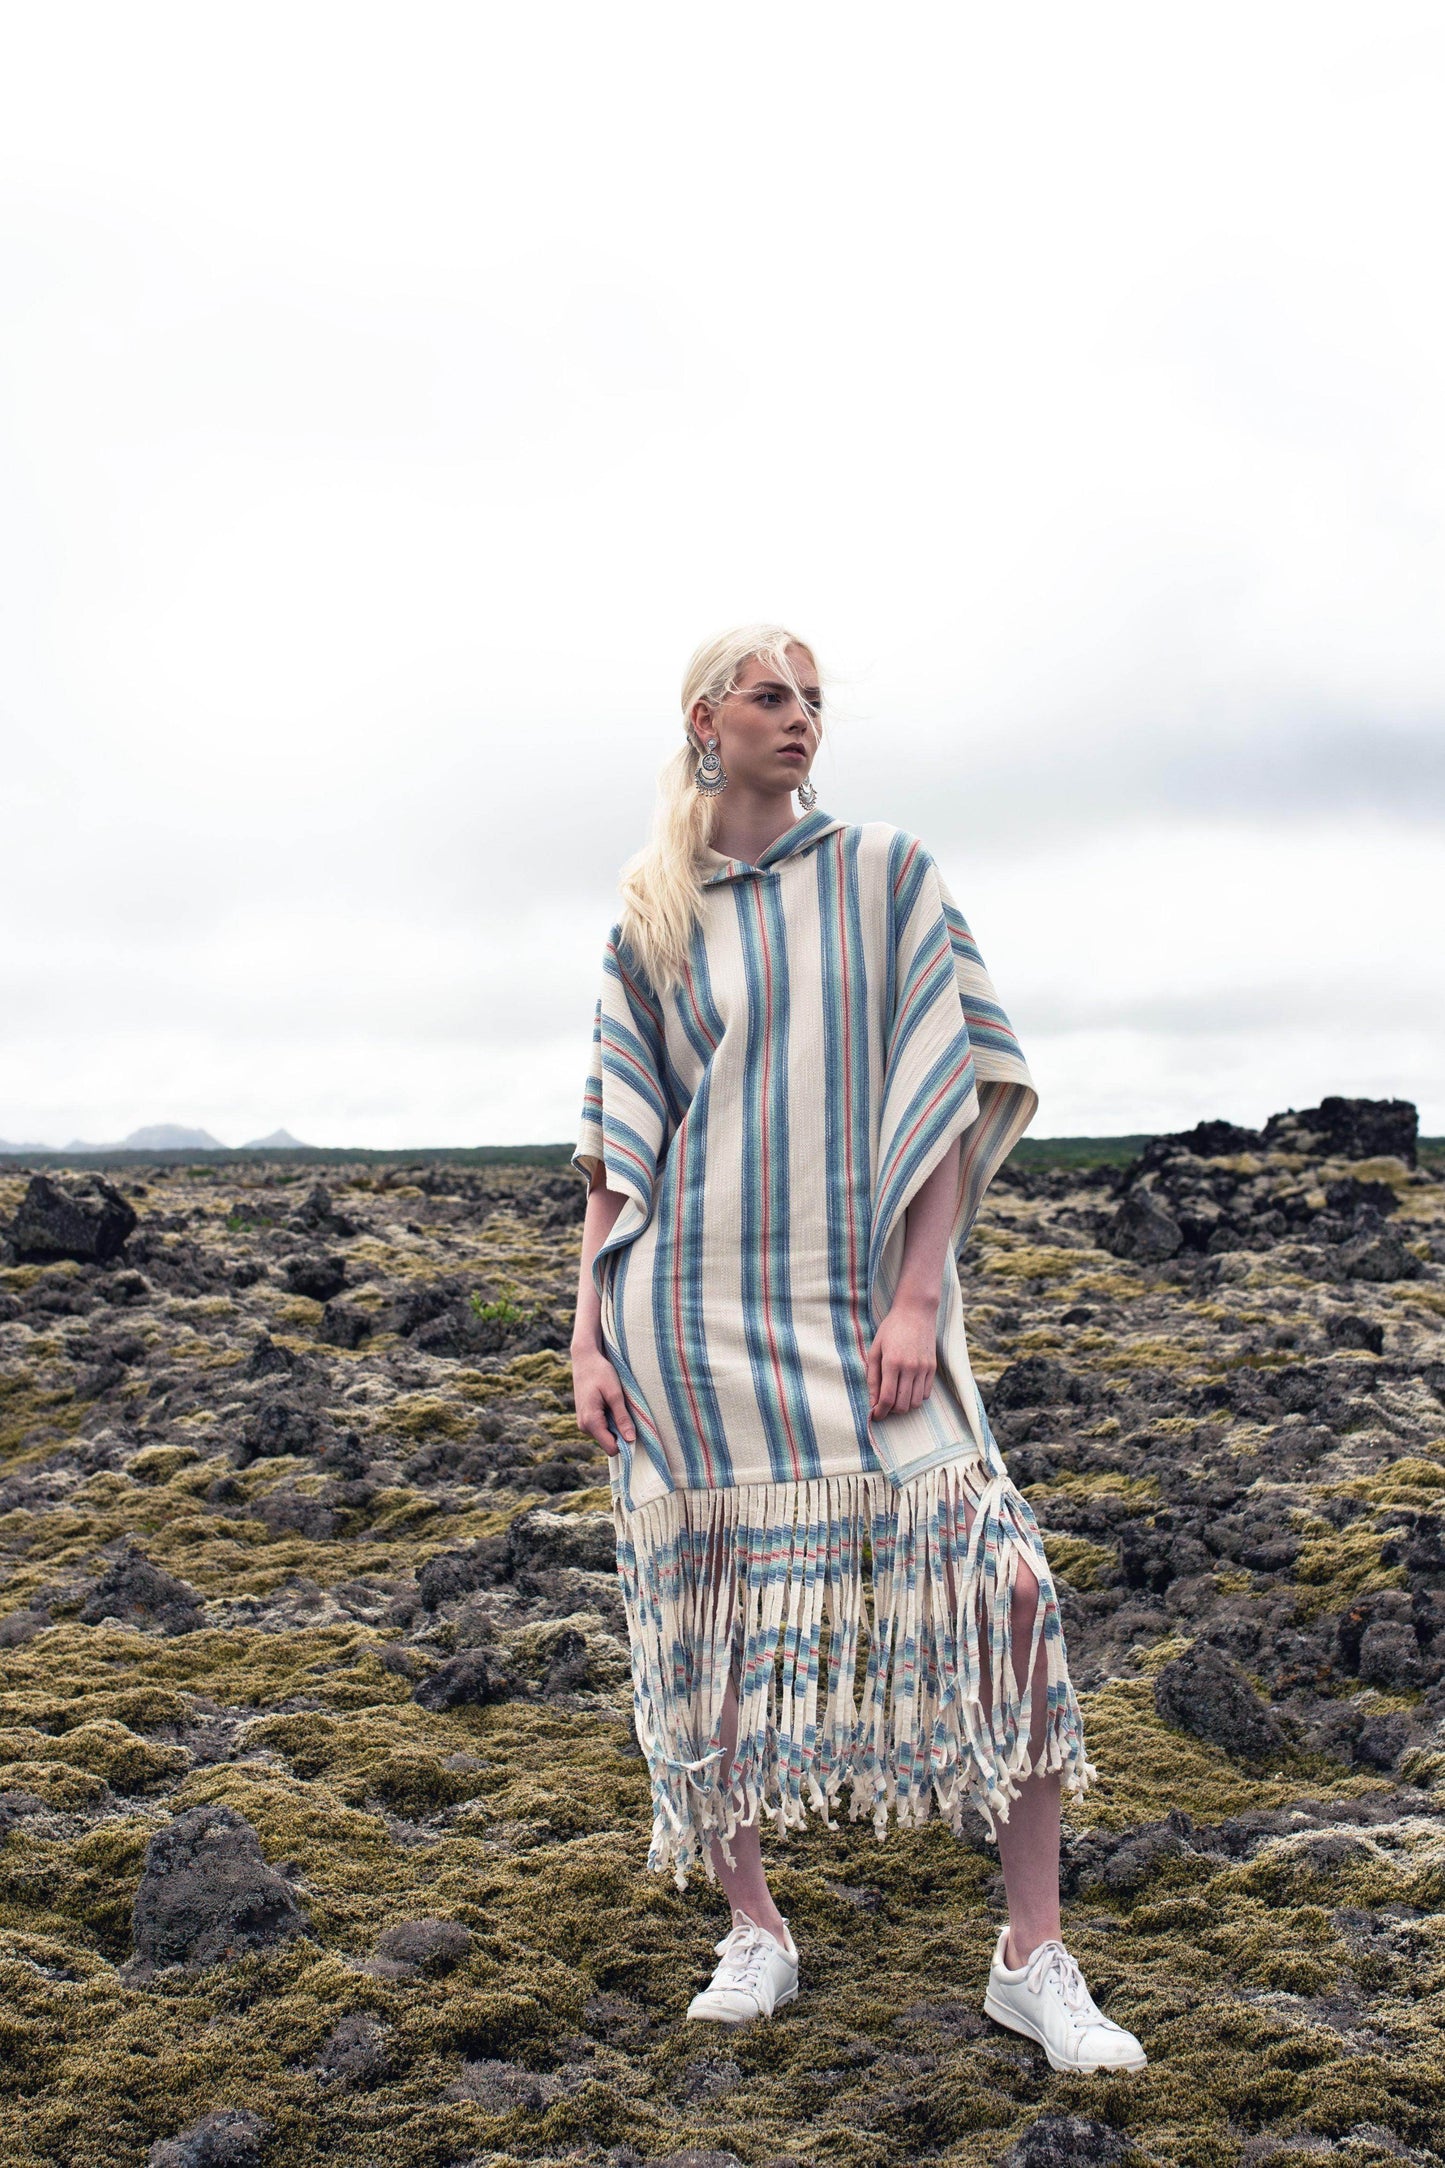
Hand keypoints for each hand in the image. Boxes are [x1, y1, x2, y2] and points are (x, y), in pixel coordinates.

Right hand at [571, 1342, 635, 1458]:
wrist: (585, 1359)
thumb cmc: (600, 1372)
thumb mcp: (615, 1394)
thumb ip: (622, 1417)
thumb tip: (630, 1439)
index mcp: (590, 1421)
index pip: (611, 1448)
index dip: (625, 1443)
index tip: (635, 1429)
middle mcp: (584, 1426)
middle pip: (609, 1443)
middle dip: (620, 1432)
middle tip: (626, 1411)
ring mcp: (583, 1423)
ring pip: (605, 1435)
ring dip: (615, 1424)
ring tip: (617, 1404)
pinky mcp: (585, 1418)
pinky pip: (601, 1427)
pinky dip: (609, 1419)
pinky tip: (610, 1404)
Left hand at [866, 1295, 937, 1419]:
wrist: (916, 1312)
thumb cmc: (891, 1329)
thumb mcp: (875, 1350)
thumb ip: (872, 1377)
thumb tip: (872, 1401)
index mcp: (892, 1363)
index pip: (887, 1398)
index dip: (880, 1412)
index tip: (875, 1416)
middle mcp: (910, 1368)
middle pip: (902, 1405)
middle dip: (891, 1411)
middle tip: (884, 1406)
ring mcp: (924, 1369)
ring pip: (916, 1403)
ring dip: (904, 1406)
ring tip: (896, 1397)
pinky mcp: (933, 1368)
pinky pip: (926, 1394)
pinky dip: (916, 1397)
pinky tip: (907, 1389)